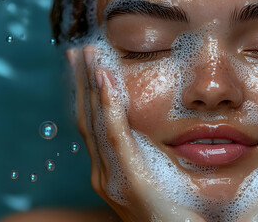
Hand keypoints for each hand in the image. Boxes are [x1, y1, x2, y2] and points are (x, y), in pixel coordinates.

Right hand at [67, 46, 206, 221]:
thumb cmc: (178, 213)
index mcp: (111, 171)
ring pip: (95, 122)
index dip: (89, 95)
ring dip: (91, 86)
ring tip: (88, 56)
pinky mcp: (128, 180)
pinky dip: (108, 106)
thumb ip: (151, 155)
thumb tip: (161, 130)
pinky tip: (106, 82)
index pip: (95, 126)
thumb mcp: (159, 179)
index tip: (90, 67)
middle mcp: (104, 174)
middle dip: (82, 83)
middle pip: (88, 119)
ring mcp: (111, 179)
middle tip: (80, 52)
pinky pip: (115, 136)